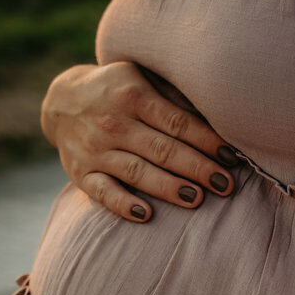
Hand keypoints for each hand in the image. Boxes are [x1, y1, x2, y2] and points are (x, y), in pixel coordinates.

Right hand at [41, 61, 239, 221]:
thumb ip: (174, 95)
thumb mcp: (142, 79)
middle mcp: (114, 123)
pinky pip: (102, 191)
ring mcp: (95, 149)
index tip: (231, 157)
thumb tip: (218, 115)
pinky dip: (123, 204)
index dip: (206, 140)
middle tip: (225, 184)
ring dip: (168, 187)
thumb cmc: (119, 91)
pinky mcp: (80, 173)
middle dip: (197, 168)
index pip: (177, 122)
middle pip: (162, 149)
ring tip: (197, 199)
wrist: (62, 101)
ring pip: (136, 171)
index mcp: (134, 96)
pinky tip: (146, 215)